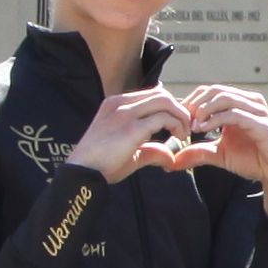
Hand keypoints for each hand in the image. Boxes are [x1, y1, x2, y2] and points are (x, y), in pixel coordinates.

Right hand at [68, 88, 189, 180]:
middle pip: (161, 94)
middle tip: (186, 129)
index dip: (170, 108)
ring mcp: (125, 113)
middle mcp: (120, 103)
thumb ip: (151, 150)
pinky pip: (163, 118)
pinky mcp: (131, 128)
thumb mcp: (130, 153)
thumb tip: (171, 157)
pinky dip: (176, 126)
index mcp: (116, 104)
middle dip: (179, 109)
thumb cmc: (101, 165)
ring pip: (164, 101)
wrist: (82, 173)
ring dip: (180, 116)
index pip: (152, 95)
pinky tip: (178, 139)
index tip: (178, 125)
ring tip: (183, 134)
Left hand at [181, 85, 267, 195]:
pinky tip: (204, 128)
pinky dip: (217, 119)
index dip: (192, 101)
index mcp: (238, 105)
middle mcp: (248, 102)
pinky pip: (236, 114)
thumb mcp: (219, 154)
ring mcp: (256, 111)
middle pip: (215, 90)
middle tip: (185, 121)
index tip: (180, 119)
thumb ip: (198, 152)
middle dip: (196, 103)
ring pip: (225, 97)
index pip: (210, 91)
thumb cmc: (254, 159)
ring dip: (205, 109)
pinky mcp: (262, 124)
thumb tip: (174, 160)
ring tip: (194, 125)